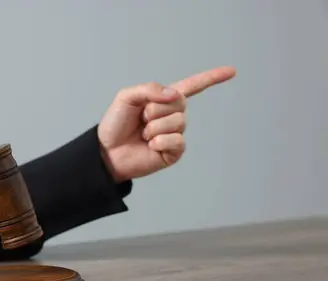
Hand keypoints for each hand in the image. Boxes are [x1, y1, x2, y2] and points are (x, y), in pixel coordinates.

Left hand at [98, 66, 235, 181]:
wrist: (106, 151)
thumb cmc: (114, 124)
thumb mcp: (126, 97)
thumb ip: (149, 89)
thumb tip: (174, 94)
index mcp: (162, 100)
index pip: (192, 86)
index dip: (212, 78)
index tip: (232, 71)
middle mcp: (172, 116)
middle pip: (180, 103)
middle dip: (155, 109)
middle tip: (140, 119)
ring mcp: (174, 134)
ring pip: (178, 122)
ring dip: (155, 127)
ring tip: (143, 134)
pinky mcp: (173, 152)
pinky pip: (177, 140)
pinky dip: (160, 141)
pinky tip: (149, 145)